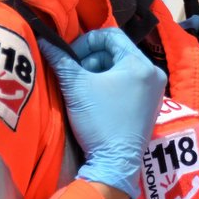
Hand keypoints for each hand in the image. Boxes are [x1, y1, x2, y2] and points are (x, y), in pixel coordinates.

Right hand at [40, 28, 165, 198]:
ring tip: (84, 88)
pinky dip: (110, 83)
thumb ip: (61, 61)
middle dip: (92, 59)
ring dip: (99, 71)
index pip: (111, 35)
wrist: (115, 162)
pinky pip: (129, 81)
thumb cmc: (99, 122)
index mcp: (140, 64)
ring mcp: (154, 89)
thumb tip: (43, 40)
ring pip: (121, 66)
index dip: (86, 42)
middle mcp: (153, 72)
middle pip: (116, 51)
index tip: (70, 58)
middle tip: (76, 75)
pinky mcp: (150, 103)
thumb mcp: (76, 87)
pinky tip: (96, 97)